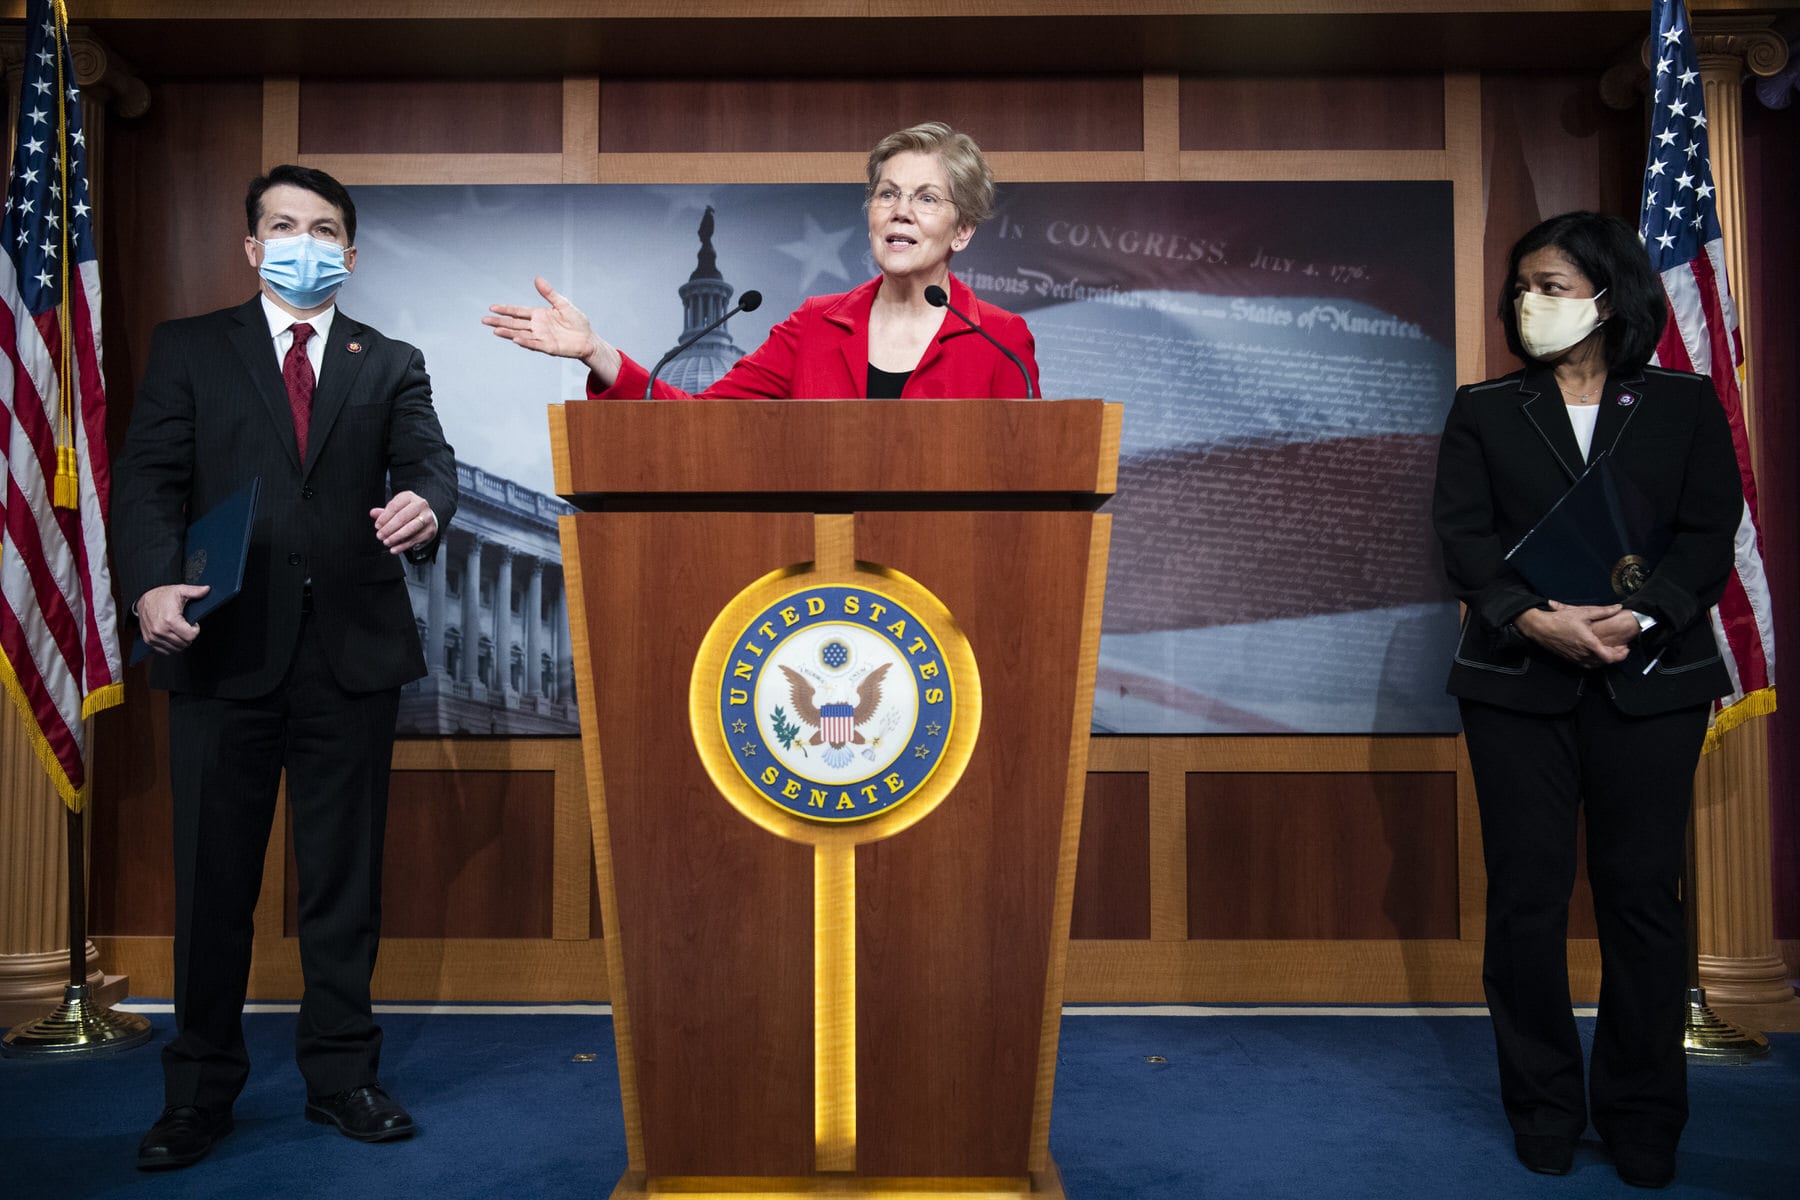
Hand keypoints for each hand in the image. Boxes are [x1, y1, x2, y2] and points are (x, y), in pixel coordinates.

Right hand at [135, 583, 210, 654]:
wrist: (143, 600)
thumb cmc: (161, 596)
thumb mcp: (180, 590)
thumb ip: (195, 591)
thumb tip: (207, 589)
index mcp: (170, 620)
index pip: (190, 636)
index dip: (195, 630)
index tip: (193, 624)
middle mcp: (160, 630)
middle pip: (184, 643)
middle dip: (189, 636)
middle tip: (186, 626)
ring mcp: (154, 637)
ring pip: (176, 649)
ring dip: (181, 641)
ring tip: (179, 630)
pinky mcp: (149, 641)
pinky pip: (165, 651)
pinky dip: (171, 646)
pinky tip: (172, 636)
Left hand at [371, 491, 436, 554]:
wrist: (426, 519)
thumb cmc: (408, 513)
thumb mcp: (396, 510)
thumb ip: (383, 512)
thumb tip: (373, 513)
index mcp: (409, 497)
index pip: (395, 507)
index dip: (384, 517)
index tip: (377, 526)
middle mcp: (420, 505)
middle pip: (402, 517)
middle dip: (389, 528)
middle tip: (380, 536)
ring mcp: (427, 518)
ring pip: (410, 529)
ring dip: (396, 537)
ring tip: (386, 542)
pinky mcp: (429, 530)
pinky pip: (414, 539)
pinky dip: (403, 546)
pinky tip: (394, 549)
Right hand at [483, 276, 621, 385]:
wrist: (588, 339)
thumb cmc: (577, 322)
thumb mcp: (562, 304)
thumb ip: (548, 293)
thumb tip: (537, 279)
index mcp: (539, 315)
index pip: (518, 312)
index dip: (505, 310)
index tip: (492, 307)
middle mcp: (537, 326)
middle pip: (514, 324)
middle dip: (499, 321)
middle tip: (484, 320)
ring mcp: (541, 337)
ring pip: (520, 334)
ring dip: (508, 332)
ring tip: (495, 330)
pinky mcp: (548, 346)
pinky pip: (534, 344)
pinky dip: (525, 342)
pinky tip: (515, 339)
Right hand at [1514, 600, 1635, 667]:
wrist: (1540, 627)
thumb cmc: (1561, 619)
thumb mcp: (1583, 612)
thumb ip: (1603, 611)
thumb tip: (1619, 607)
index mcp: (1589, 643)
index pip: (1609, 657)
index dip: (1620, 655)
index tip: (1625, 648)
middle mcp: (1583, 653)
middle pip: (1604, 662)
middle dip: (1616, 657)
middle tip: (1622, 649)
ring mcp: (1575, 658)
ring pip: (1595, 665)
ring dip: (1605, 660)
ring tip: (1611, 652)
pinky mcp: (1569, 659)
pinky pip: (1586, 665)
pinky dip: (1594, 662)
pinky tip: (1596, 654)